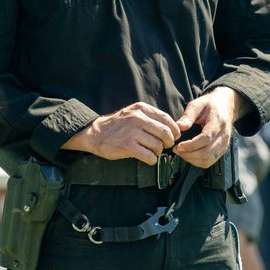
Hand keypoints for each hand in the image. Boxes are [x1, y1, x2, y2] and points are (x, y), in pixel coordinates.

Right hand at [62, 102, 180, 163]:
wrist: (95, 133)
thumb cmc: (118, 125)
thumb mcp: (134, 113)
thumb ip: (152, 118)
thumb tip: (174, 129)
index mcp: (141, 109)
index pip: (166, 119)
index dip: (174, 130)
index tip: (174, 136)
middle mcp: (137, 119)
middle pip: (165, 133)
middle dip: (168, 142)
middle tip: (164, 146)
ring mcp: (132, 133)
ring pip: (158, 146)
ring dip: (157, 152)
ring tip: (151, 151)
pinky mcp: (127, 146)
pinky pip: (149, 156)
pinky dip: (151, 160)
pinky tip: (146, 158)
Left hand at [172, 87, 245, 167]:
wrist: (225, 107)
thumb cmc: (210, 105)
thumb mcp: (198, 104)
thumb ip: (188, 115)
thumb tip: (179, 126)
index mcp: (218, 122)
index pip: (205, 139)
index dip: (191, 145)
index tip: (178, 146)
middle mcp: (223, 135)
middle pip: (207, 152)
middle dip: (189, 154)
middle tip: (176, 149)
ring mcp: (224, 144)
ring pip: (208, 160)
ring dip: (192, 159)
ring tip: (181, 152)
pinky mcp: (222, 150)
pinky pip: (210, 161)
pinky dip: (198, 162)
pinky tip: (189, 155)